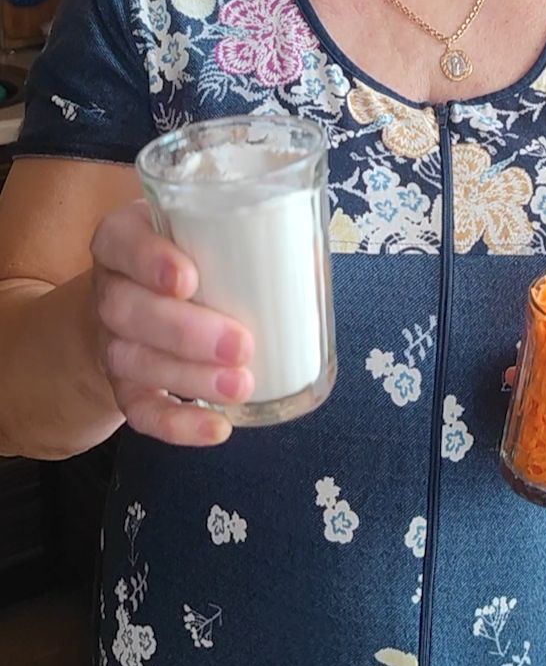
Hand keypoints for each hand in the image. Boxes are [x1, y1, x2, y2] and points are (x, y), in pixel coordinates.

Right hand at [90, 200, 254, 446]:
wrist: (144, 312)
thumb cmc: (193, 261)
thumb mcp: (208, 237)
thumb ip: (250, 241)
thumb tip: (312, 260)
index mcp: (126, 240)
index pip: (120, 240)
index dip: (147, 259)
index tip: (187, 279)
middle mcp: (113, 289)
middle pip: (127, 309)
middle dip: (184, 331)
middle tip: (239, 345)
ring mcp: (112, 341)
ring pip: (132, 360)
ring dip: (189, 377)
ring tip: (242, 386)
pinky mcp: (123, 386)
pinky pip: (138, 410)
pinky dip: (175, 424)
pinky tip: (216, 428)